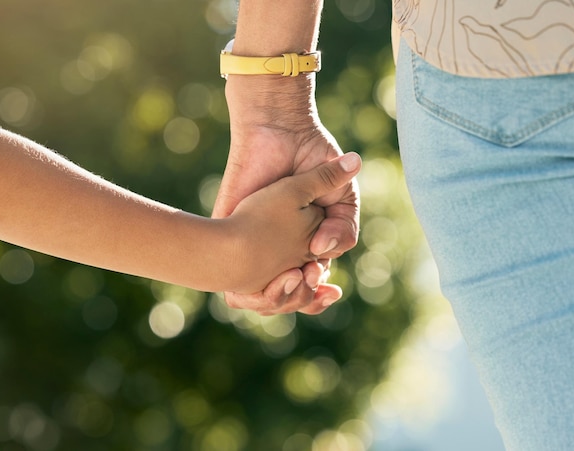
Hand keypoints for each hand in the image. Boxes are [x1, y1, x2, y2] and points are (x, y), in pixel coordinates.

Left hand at [213, 75, 360, 314]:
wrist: (280, 130)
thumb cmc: (312, 159)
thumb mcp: (340, 196)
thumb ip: (344, 224)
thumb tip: (327, 249)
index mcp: (305, 241)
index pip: (310, 283)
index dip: (320, 294)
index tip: (331, 290)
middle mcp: (279, 246)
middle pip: (287, 294)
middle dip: (303, 298)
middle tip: (313, 276)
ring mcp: (254, 240)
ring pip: (263, 292)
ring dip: (284, 296)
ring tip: (300, 276)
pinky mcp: (229, 229)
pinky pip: (234, 276)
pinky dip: (255, 289)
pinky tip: (278, 276)